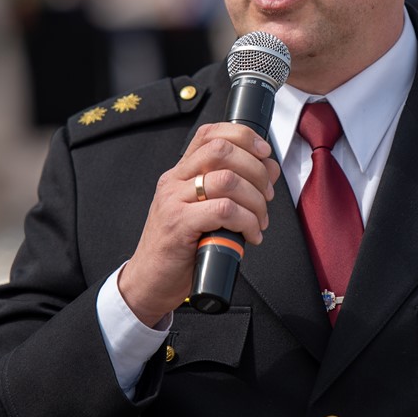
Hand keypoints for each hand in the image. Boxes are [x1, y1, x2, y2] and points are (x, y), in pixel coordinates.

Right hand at [119, 122, 280, 326]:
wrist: (149, 282)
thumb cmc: (179, 249)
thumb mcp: (204, 211)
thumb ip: (231, 189)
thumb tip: (268, 170)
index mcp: (180, 173)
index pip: (210, 134)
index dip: (243, 136)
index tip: (263, 152)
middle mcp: (175, 181)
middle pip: (222, 150)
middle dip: (256, 170)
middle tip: (266, 195)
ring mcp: (174, 201)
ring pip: (227, 180)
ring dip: (255, 200)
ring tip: (259, 220)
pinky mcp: (179, 225)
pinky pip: (223, 210)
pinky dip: (247, 221)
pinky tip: (251, 235)